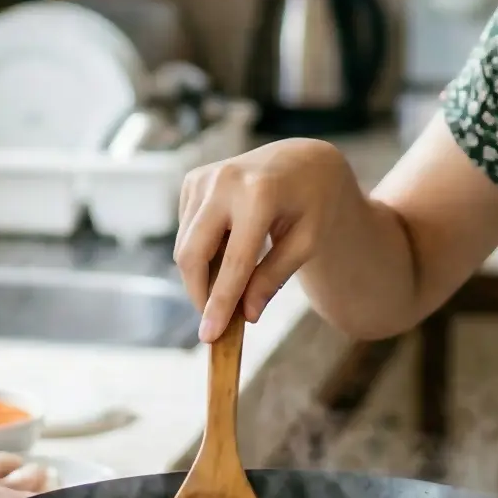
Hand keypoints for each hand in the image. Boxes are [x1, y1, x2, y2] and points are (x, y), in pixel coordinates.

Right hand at [174, 139, 360, 341]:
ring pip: (185, 245)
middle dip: (199, 293)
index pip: (234, 261)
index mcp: (260, 194)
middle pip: (193, 253)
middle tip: (214, 321)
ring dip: (202, 274)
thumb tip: (247, 314)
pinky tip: (228, 250)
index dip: (220, 302)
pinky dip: (201, 251)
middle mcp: (224, 180)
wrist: (303, 161)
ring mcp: (203, 177)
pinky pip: (187, 231)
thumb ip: (275, 276)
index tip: (209, 336)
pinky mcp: (192, 181)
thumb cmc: (312, 202)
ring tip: (233, 282)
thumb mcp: (307, 241)